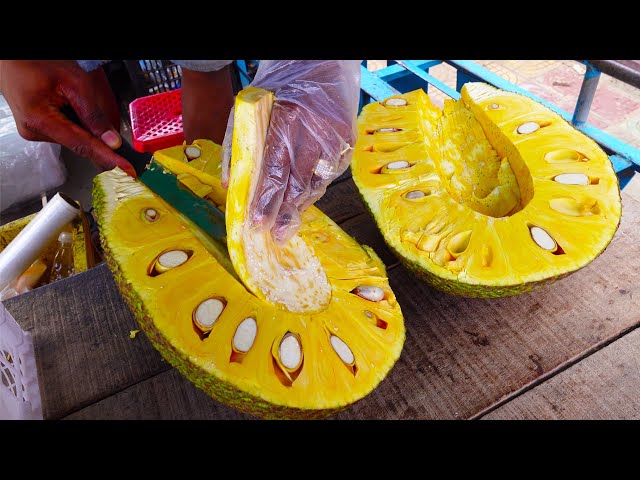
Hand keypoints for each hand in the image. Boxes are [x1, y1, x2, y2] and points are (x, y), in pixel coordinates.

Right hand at [0, 60, 134, 175]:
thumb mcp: (74, 82)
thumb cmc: (36, 62)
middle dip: (98, 138)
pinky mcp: (37, 129)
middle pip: (78, 143)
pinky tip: (67, 105)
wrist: (10, 59)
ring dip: (84, 126)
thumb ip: (93, 113)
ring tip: (71, 101)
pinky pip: (65, 131)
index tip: (125, 171)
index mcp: (39, 120)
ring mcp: (33, 132)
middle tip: (111, 133)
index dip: (107, 159)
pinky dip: (74, 123)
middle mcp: (34, 131)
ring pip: (73, 137)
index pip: (81, 146)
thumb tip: (111, 141)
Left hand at [222, 60, 360, 242]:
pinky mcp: (347, 144)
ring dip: (299, 206)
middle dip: (285, 215)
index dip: (266, 202)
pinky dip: (313, 189)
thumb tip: (232, 185)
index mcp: (286, 122)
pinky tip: (302, 200)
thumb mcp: (250, 109)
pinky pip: (327, 176)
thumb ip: (239, 146)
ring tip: (287, 224)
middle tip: (275, 236)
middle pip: (298, 186)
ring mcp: (335, 140)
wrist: (322, 64)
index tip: (259, 224)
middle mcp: (314, 133)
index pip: (276, 173)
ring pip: (315, 185)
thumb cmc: (280, 87)